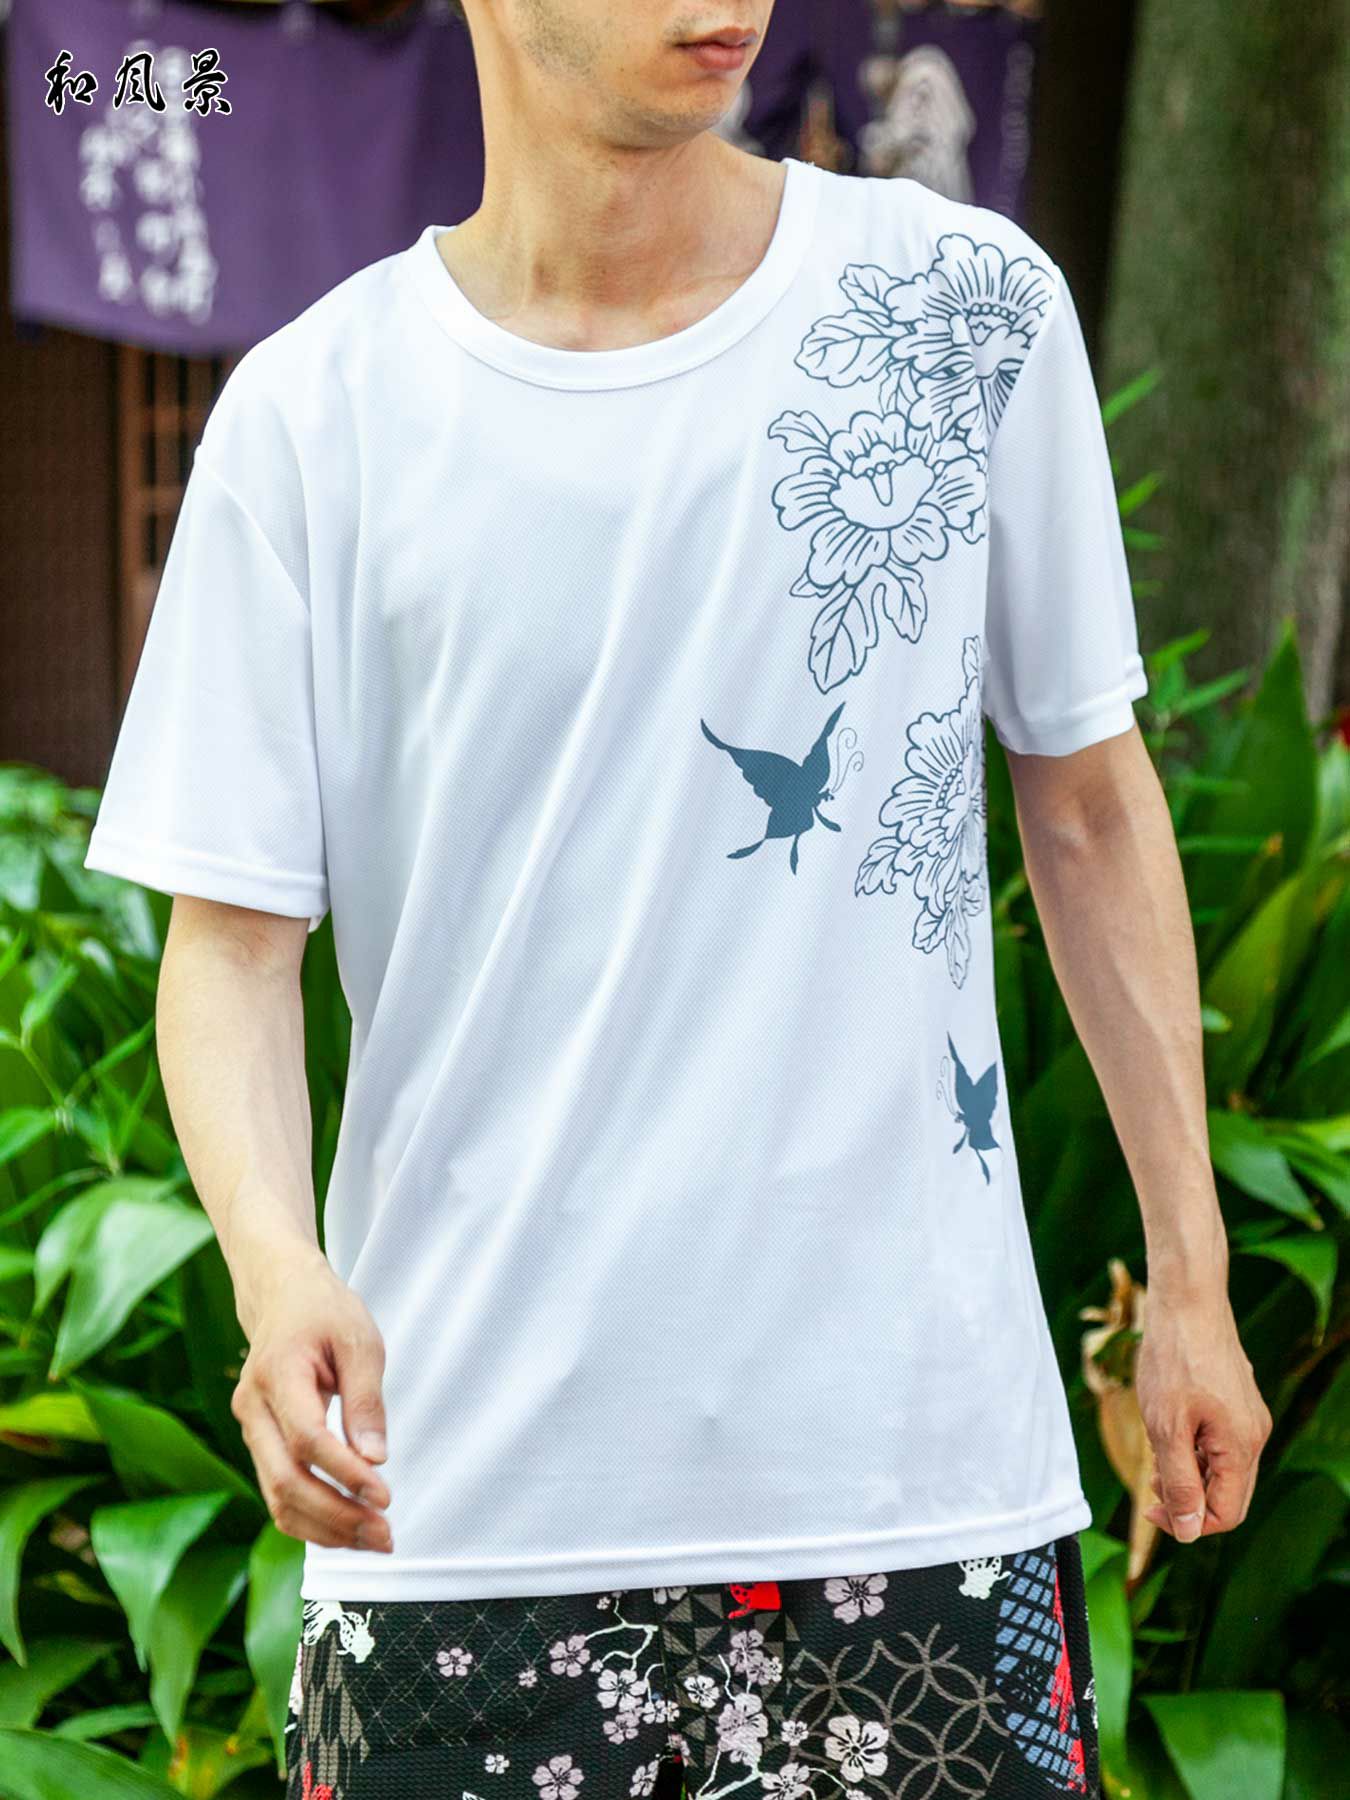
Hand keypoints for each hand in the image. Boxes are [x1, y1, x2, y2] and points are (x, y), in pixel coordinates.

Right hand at [231, 1246, 392, 1551]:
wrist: (282, 1297)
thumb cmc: (325, 1313)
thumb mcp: (359, 1339)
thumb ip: (366, 1399)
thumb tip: (376, 1460)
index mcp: (276, 1373)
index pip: (306, 1439)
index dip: (345, 1474)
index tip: (385, 1496)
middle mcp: (252, 1408)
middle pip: (285, 1480)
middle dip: (337, 1516)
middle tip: (386, 1535)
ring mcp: (250, 1429)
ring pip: (277, 1498)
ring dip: (326, 1528)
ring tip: (375, 1540)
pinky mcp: (259, 1444)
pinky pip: (278, 1493)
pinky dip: (312, 1519)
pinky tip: (349, 1527)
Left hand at [1134, 1284, 1271, 1542]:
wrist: (1188, 1300)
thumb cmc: (1174, 1358)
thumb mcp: (1166, 1427)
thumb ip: (1180, 1481)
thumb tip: (1188, 1531)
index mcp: (1241, 1447)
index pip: (1225, 1514)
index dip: (1187, 1521)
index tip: (1150, 1506)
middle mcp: (1254, 1435)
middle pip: (1226, 1494)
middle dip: (1186, 1495)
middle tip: (1151, 1477)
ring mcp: (1248, 1416)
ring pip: (1221, 1467)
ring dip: (1188, 1469)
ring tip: (1157, 1441)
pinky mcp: (1237, 1401)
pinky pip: (1219, 1442)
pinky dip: (1193, 1445)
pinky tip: (1169, 1422)